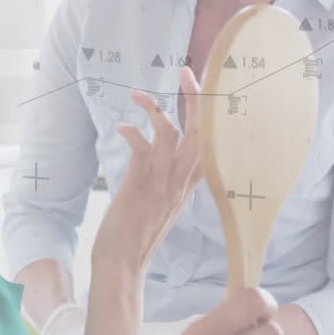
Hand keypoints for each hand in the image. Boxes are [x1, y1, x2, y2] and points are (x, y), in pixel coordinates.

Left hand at [93, 66, 204, 272]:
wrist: (123, 263)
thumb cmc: (138, 233)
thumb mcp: (164, 204)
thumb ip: (170, 179)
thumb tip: (162, 153)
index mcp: (189, 184)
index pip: (210, 142)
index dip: (211, 114)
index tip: (207, 88)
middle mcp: (182, 180)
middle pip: (200, 131)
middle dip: (195, 98)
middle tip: (187, 71)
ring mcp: (164, 181)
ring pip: (171, 134)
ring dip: (155, 108)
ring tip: (139, 95)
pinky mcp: (141, 182)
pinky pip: (143, 146)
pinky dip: (132, 131)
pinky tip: (122, 127)